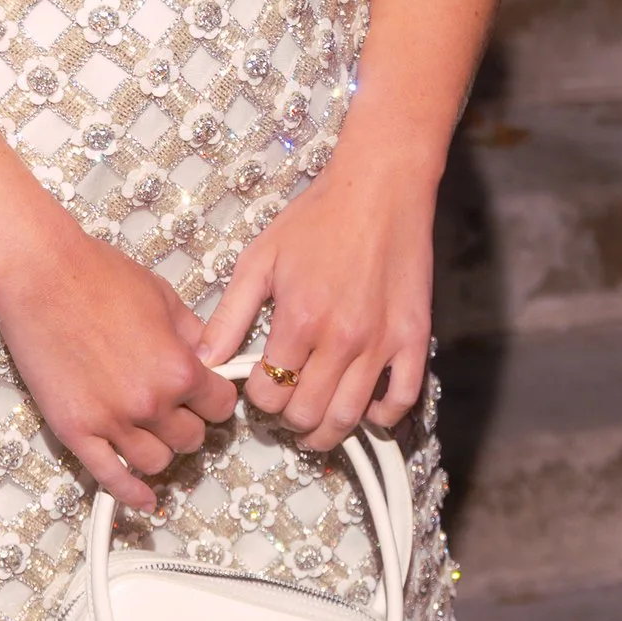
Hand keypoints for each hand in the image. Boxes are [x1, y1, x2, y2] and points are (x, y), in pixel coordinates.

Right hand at [0, 212, 237, 513]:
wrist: (37, 273)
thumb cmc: (96, 275)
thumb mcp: (164, 297)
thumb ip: (193, 336)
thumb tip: (208, 360)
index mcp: (179, 369)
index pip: (221, 407)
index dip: (214, 400)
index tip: (205, 397)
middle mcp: (150, 403)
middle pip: (191, 439)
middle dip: (187, 423)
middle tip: (174, 409)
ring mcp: (110, 422)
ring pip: (157, 463)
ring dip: (160, 450)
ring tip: (150, 433)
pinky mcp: (74, 431)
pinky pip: (110, 478)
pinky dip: (130, 494)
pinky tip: (143, 499)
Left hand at [198, 143, 437, 454]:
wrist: (379, 189)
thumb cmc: (317, 219)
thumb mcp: (260, 259)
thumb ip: (230, 314)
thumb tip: (207, 359)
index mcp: (300, 320)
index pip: (269, 395)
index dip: (258, 402)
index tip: (259, 389)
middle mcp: (342, 339)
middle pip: (308, 415)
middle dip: (288, 421)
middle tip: (285, 408)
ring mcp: (382, 342)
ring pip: (351, 417)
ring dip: (328, 431)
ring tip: (316, 424)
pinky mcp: (414, 338)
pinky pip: (403, 398)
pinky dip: (383, 416)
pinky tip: (365, 409)